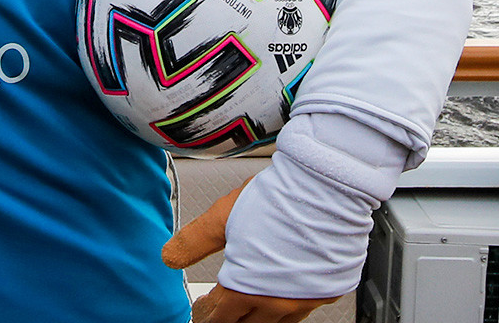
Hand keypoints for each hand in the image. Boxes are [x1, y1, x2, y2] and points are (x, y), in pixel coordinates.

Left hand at [163, 182, 339, 322]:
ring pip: (277, 322)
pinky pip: (304, 309)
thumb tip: (169, 256)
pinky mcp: (329, 289)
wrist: (327, 189)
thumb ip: (193, 241)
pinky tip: (283, 296)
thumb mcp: (222, 217)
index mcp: (248, 288)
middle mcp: (279, 302)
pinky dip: (287, 307)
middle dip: (231, 319)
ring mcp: (306, 298)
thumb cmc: (279, 198)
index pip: (220, 315)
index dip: (206, 314)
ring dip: (258, 316)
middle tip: (220, 313)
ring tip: (248, 308)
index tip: (201, 311)